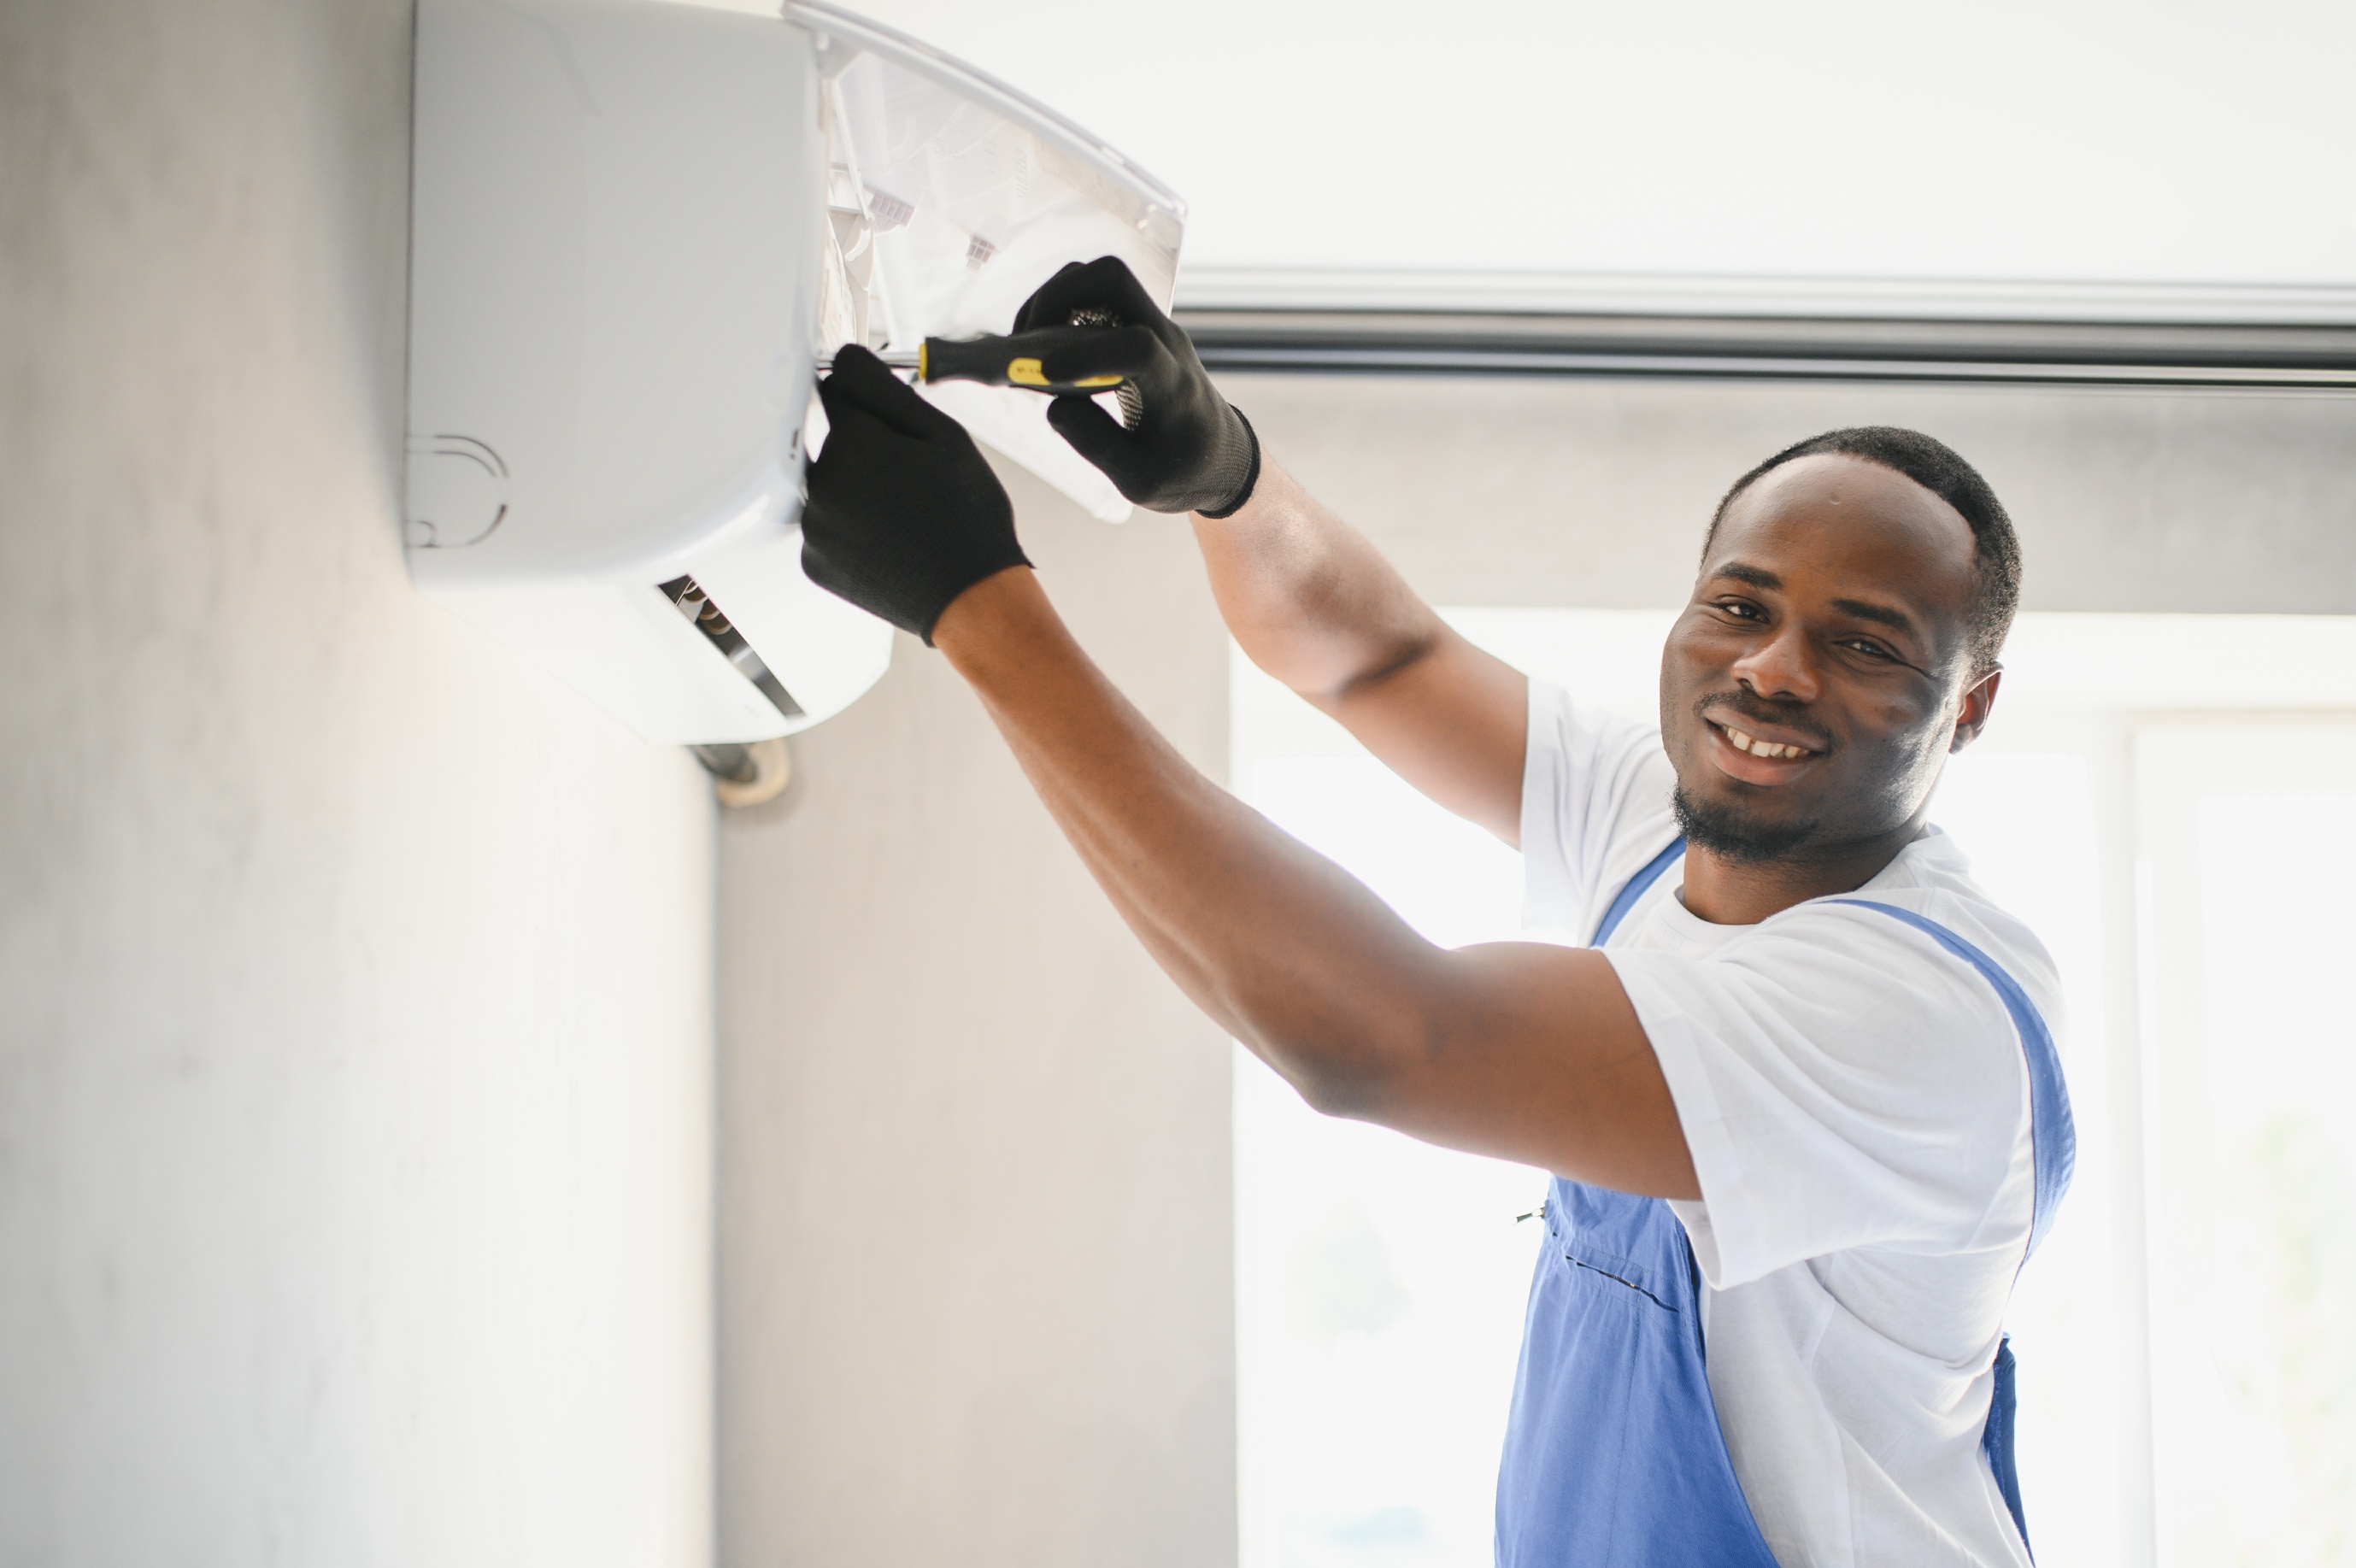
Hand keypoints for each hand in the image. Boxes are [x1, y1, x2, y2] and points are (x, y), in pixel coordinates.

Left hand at [801, 344, 1029, 644]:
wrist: (971, 598)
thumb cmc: (967, 520)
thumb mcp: (944, 436)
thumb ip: (886, 390)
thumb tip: (845, 358)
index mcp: (855, 444)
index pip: (835, 388)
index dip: (867, 399)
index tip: (888, 420)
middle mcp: (823, 484)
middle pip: (832, 441)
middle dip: (866, 449)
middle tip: (912, 480)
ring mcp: (815, 527)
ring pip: (828, 485)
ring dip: (856, 489)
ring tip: (904, 515)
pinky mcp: (814, 562)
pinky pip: (825, 526)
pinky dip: (850, 528)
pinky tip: (888, 540)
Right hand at [1012, 256, 1260, 516]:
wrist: (1220, 453)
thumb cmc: (1184, 471)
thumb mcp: (1142, 482)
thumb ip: (1098, 446)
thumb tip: (1055, 407)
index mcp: (1174, 386)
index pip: (1138, 347)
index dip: (1087, 353)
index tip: (1044, 372)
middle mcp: (1166, 342)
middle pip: (1113, 279)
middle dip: (1057, 297)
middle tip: (1023, 341)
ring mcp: (1153, 326)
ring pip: (1100, 278)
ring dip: (1054, 298)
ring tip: (1023, 343)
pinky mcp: (1137, 326)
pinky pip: (1096, 295)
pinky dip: (1060, 308)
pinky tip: (1039, 346)